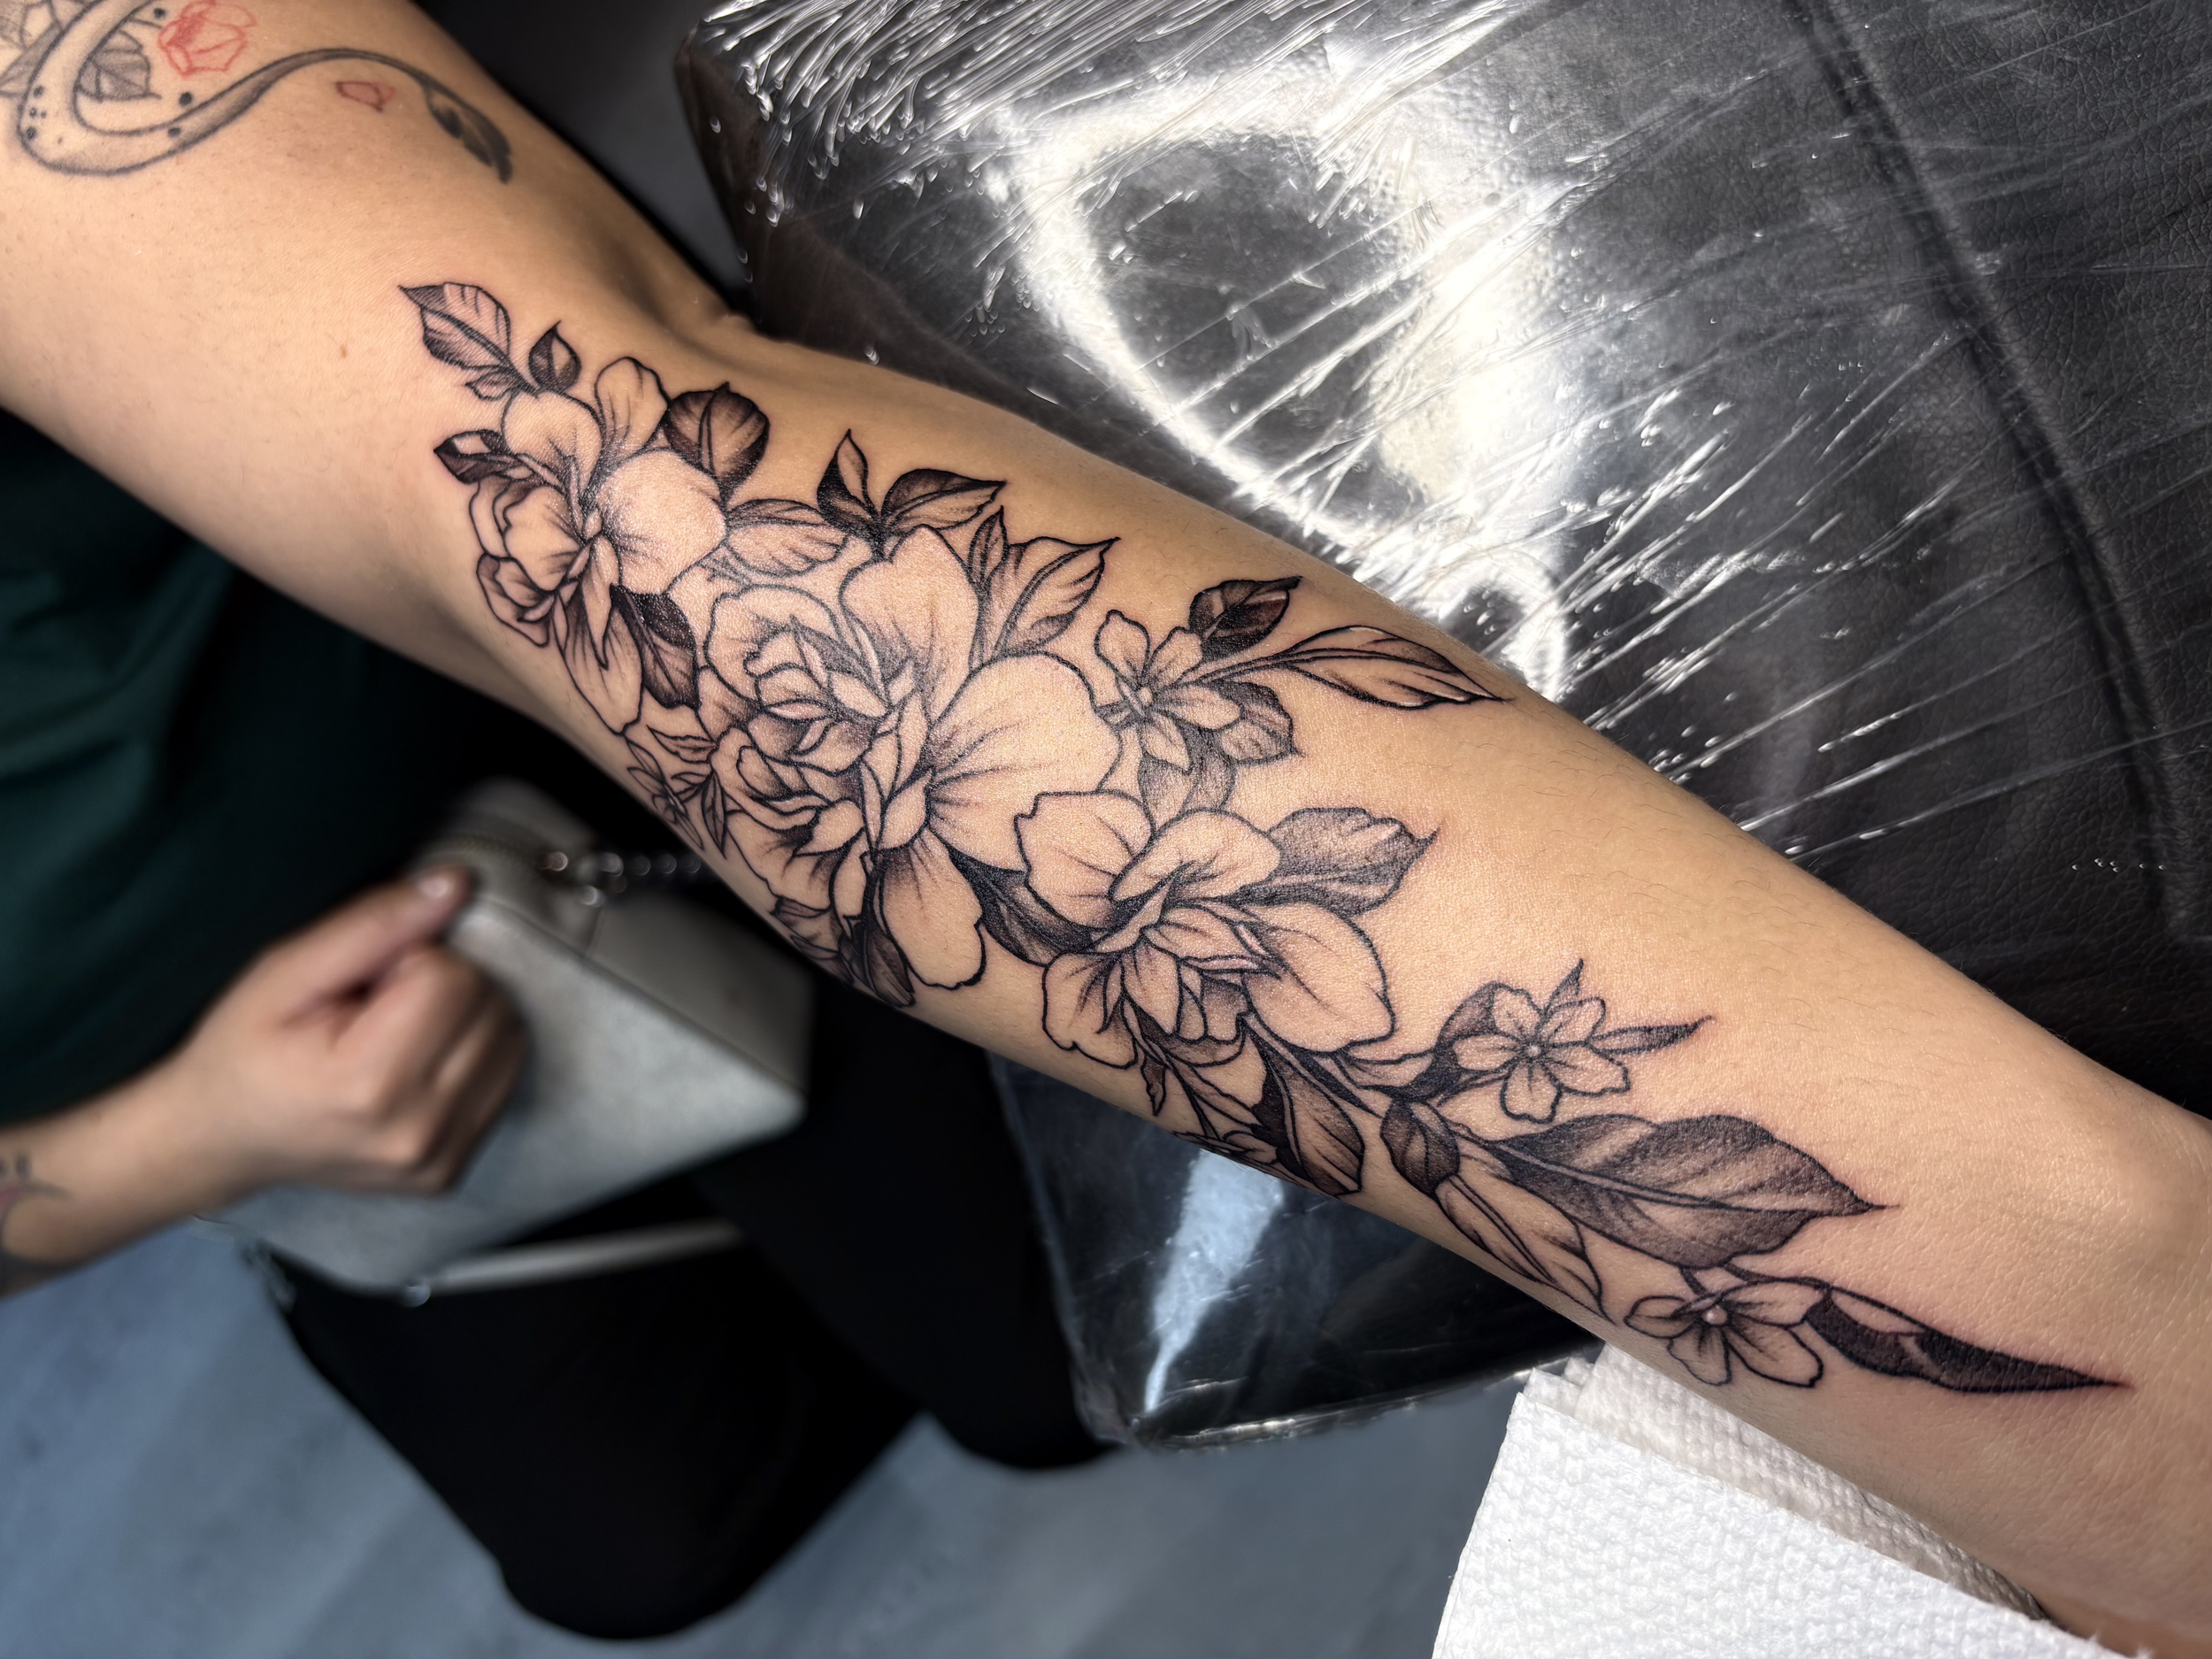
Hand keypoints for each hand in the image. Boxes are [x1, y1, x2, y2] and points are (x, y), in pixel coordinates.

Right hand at [161, 868, 524, 1201]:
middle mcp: (417, 1131)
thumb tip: (458, 884)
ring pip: (510, 1036)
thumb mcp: (285, 971)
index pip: (454, 976)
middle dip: (444, 984)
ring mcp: (442, 1159)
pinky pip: (505, 1075)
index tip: (365, 984)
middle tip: (377, 1007)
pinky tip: (416, 1060)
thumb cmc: (243, 1050)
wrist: (221, 1140)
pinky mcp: (456, 1168)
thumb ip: (375, 924)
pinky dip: (473, 1052)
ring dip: (464, 1016)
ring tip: (395, 1033)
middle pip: (491, 1004)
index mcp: (368, 1086)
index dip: (412, 958)